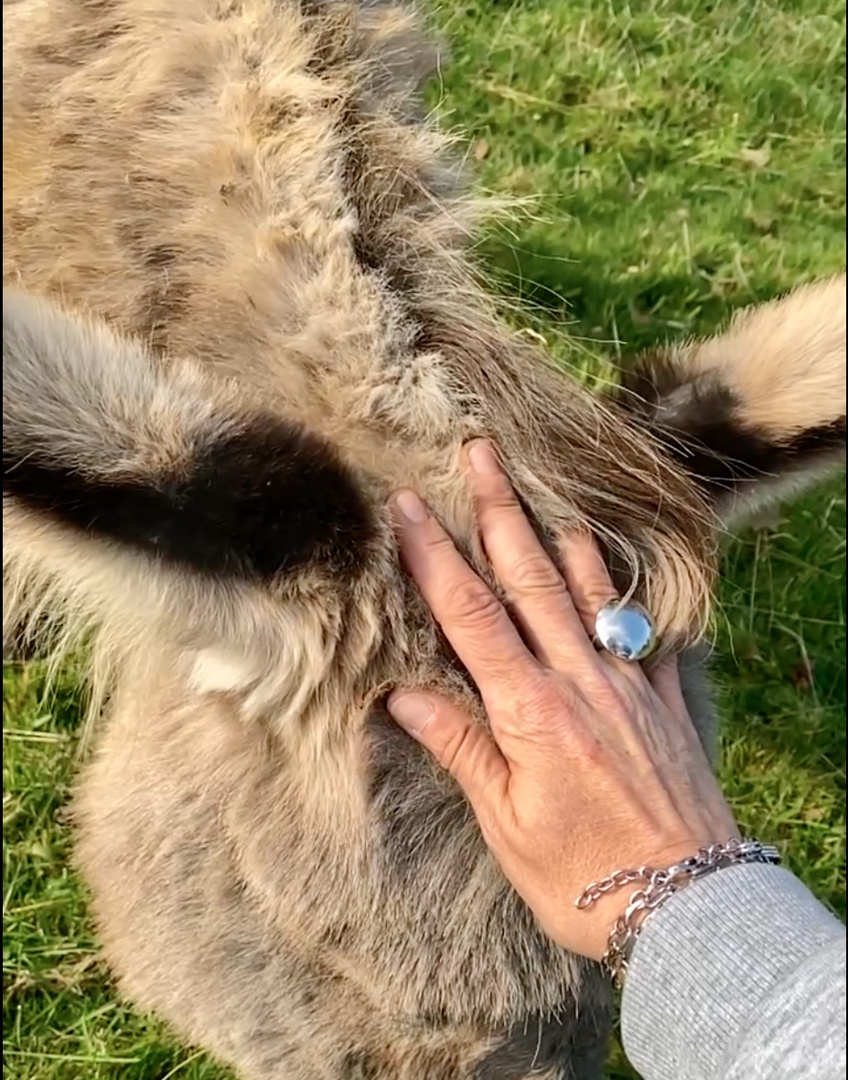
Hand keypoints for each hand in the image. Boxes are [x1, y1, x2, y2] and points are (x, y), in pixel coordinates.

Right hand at [387, 440, 737, 961]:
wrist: (688, 908)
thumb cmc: (583, 878)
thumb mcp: (506, 824)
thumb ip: (461, 749)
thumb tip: (403, 694)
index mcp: (529, 711)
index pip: (469, 614)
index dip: (433, 554)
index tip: (406, 503)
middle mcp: (578, 680)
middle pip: (528, 577)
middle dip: (497, 508)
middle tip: (479, 451)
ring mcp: (626, 682)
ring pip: (586, 588)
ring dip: (555, 533)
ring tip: (539, 488)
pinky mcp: (662, 698)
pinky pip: (637, 624)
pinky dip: (617, 587)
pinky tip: (607, 566)